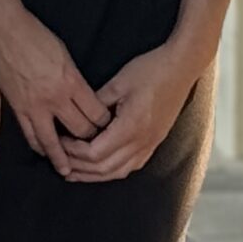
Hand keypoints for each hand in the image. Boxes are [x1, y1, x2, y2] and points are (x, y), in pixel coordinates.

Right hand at [0, 4, 109, 178]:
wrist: (1, 30)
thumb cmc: (33, 35)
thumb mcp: (64, 54)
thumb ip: (74, 79)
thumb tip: (83, 96)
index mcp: (70, 82)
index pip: (96, 113)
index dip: (105, 124)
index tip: (110, 129)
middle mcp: (54, 99)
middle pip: (80, 131)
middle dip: (91, 141)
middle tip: (97, 149)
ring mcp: (34, 107)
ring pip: (53, 142)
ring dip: (64, 157)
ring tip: (70, 170)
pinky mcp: (17, 109)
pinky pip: (31, 136)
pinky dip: (40, 147)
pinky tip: (45, 153)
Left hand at [59, 41, 201, 183]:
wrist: (182, 66)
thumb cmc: (152, 69)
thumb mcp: (119, 82)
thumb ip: (97, 103)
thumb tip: (78, 117)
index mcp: (131, 126)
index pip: (95, 153)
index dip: (74, 152)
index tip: (60, 143)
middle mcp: (142, 141)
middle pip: (104, 169)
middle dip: (79, 168)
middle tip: (60, 162)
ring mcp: (151, 144)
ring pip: (117, 172)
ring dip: (94, 175)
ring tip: (75, 172)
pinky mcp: (155, 141)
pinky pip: (131, 166)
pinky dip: (112, 171)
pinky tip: (100, 168)